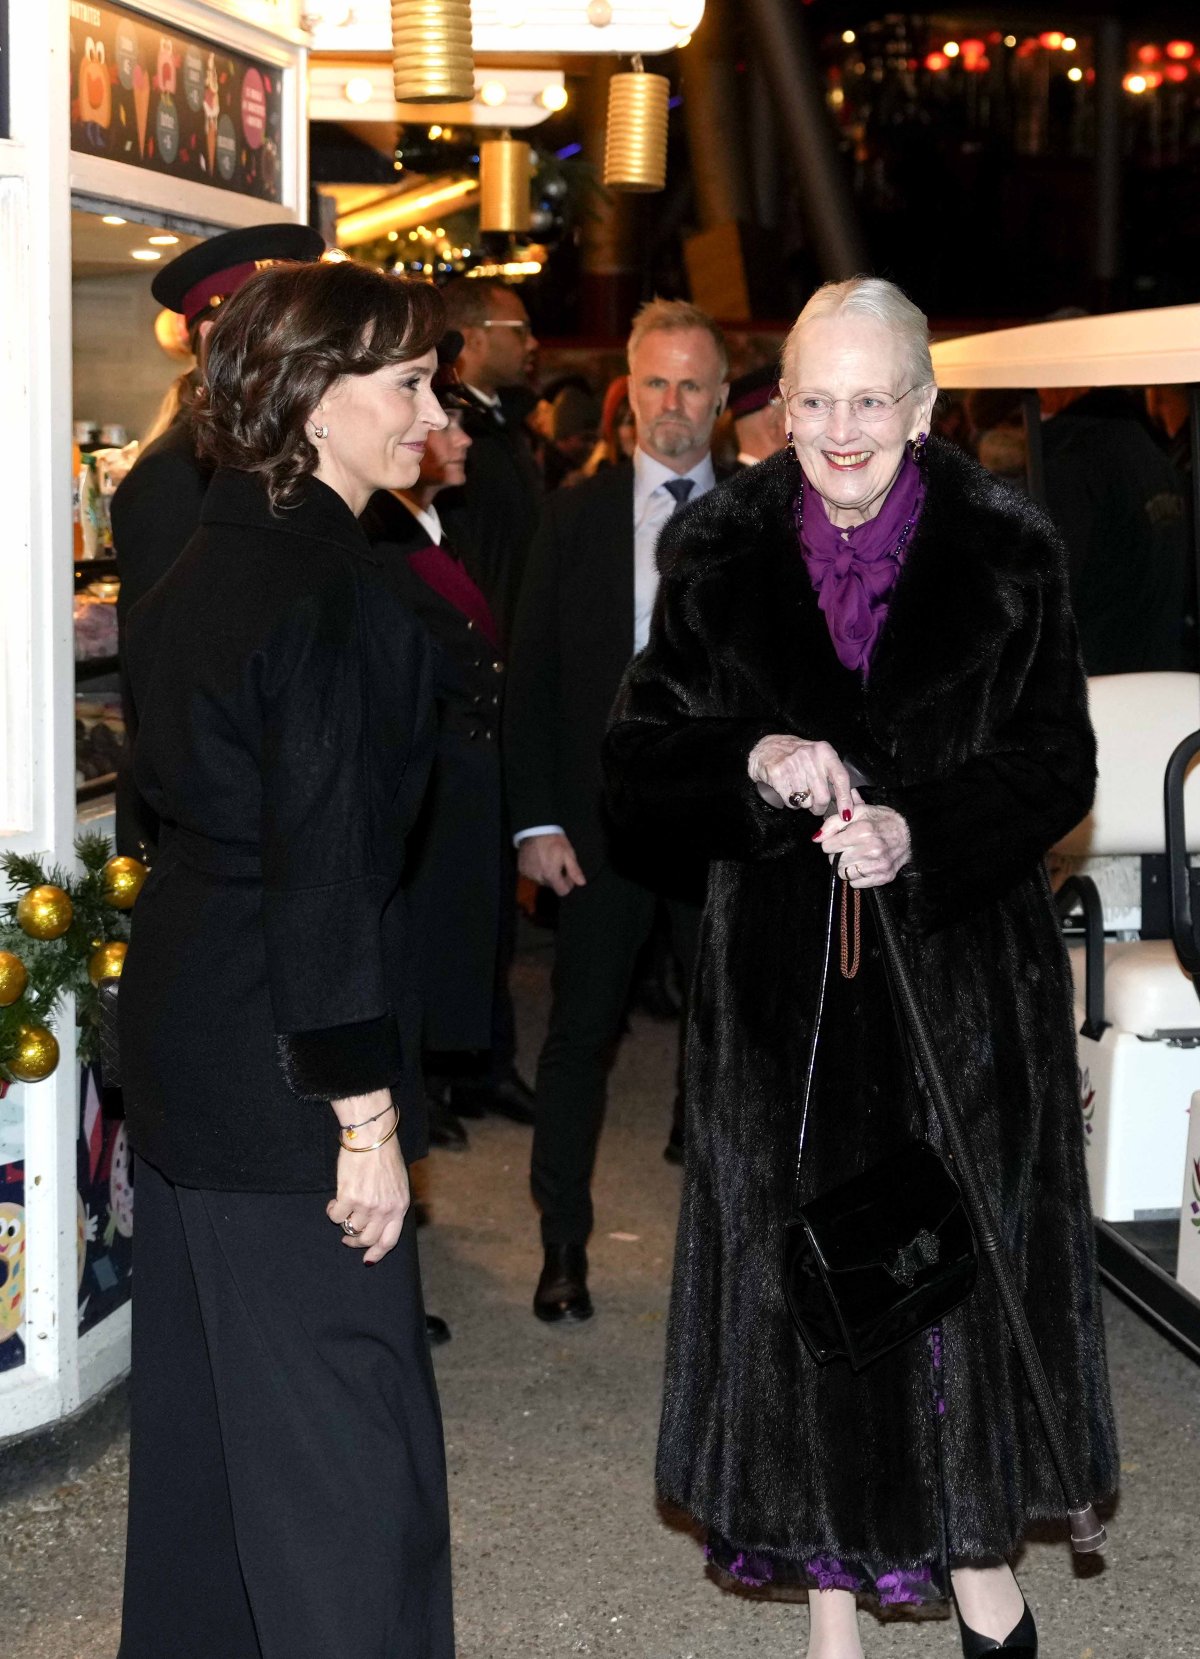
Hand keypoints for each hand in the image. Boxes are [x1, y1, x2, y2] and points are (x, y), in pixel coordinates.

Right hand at [327, 1089, 409, 1263]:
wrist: (372, 1137)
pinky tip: (334, 1202)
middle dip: (355, 1241)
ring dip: (344, 1221)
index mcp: (399, 1206)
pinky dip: (332, 1211)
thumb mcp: (398, 1183)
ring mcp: (366, 1205)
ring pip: (350, 1227)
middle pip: (367, 1239)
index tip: (367, 1259)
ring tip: (342, 1208)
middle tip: (348, 1237)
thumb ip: (391, 1204)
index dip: (377, 1253)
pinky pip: (336, 1216)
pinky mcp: (349, 1197)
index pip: (389, 1240)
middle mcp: (384, 1209)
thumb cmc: (385, 1155)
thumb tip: (379, 1222)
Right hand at [517, 832, 586, 897]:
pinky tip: (538, 860)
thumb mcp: (568, 854)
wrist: (535, 829)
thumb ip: (574, 870)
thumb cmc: (554, 841)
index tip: (568, 874)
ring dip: (546, 874)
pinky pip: (532, 875)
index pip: (562, 891)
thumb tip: (582, 883)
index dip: (568, 884)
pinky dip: (536, 870)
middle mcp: (538, 878)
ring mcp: (528, 874)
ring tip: (547, 860)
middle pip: (552, 886)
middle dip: (556, 878)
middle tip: (558, 864)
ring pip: (541, 880)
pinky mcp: (521, 870)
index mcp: (551, 875)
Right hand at [747, 735, 854, 820]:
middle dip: (820, 807)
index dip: (845, 799)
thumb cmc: (798, 757)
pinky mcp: (778, 775)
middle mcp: (810, 756)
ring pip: (806, 802)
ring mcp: (792, 765)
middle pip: (823, 796)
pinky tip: (789, 793)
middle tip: (816, 806)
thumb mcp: (821, 761)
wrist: (766, 748)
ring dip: (804, 804)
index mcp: (824, 752)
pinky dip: (792, 803)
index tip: (846, 815)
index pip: (841, 778)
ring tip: (799, 793)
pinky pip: (791, 802)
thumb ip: (840, 782)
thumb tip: (858, 803)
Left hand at [814, 790, 911, 887]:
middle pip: (834, 860)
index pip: (827, 846)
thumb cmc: (882, 821)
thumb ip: (834, 822)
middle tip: (849, 847)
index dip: (831, 842)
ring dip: (846, 865)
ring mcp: (878, 865)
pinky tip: (865, 864)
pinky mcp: (884, 877)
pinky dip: (857, 876)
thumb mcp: (859, 812)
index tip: (839, 838)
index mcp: (863, 830)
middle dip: (838, 853)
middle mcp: (871, 849)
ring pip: (843, 873)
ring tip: (857, 855)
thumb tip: (816, 838)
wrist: (910, 833)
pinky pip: (856, 883)